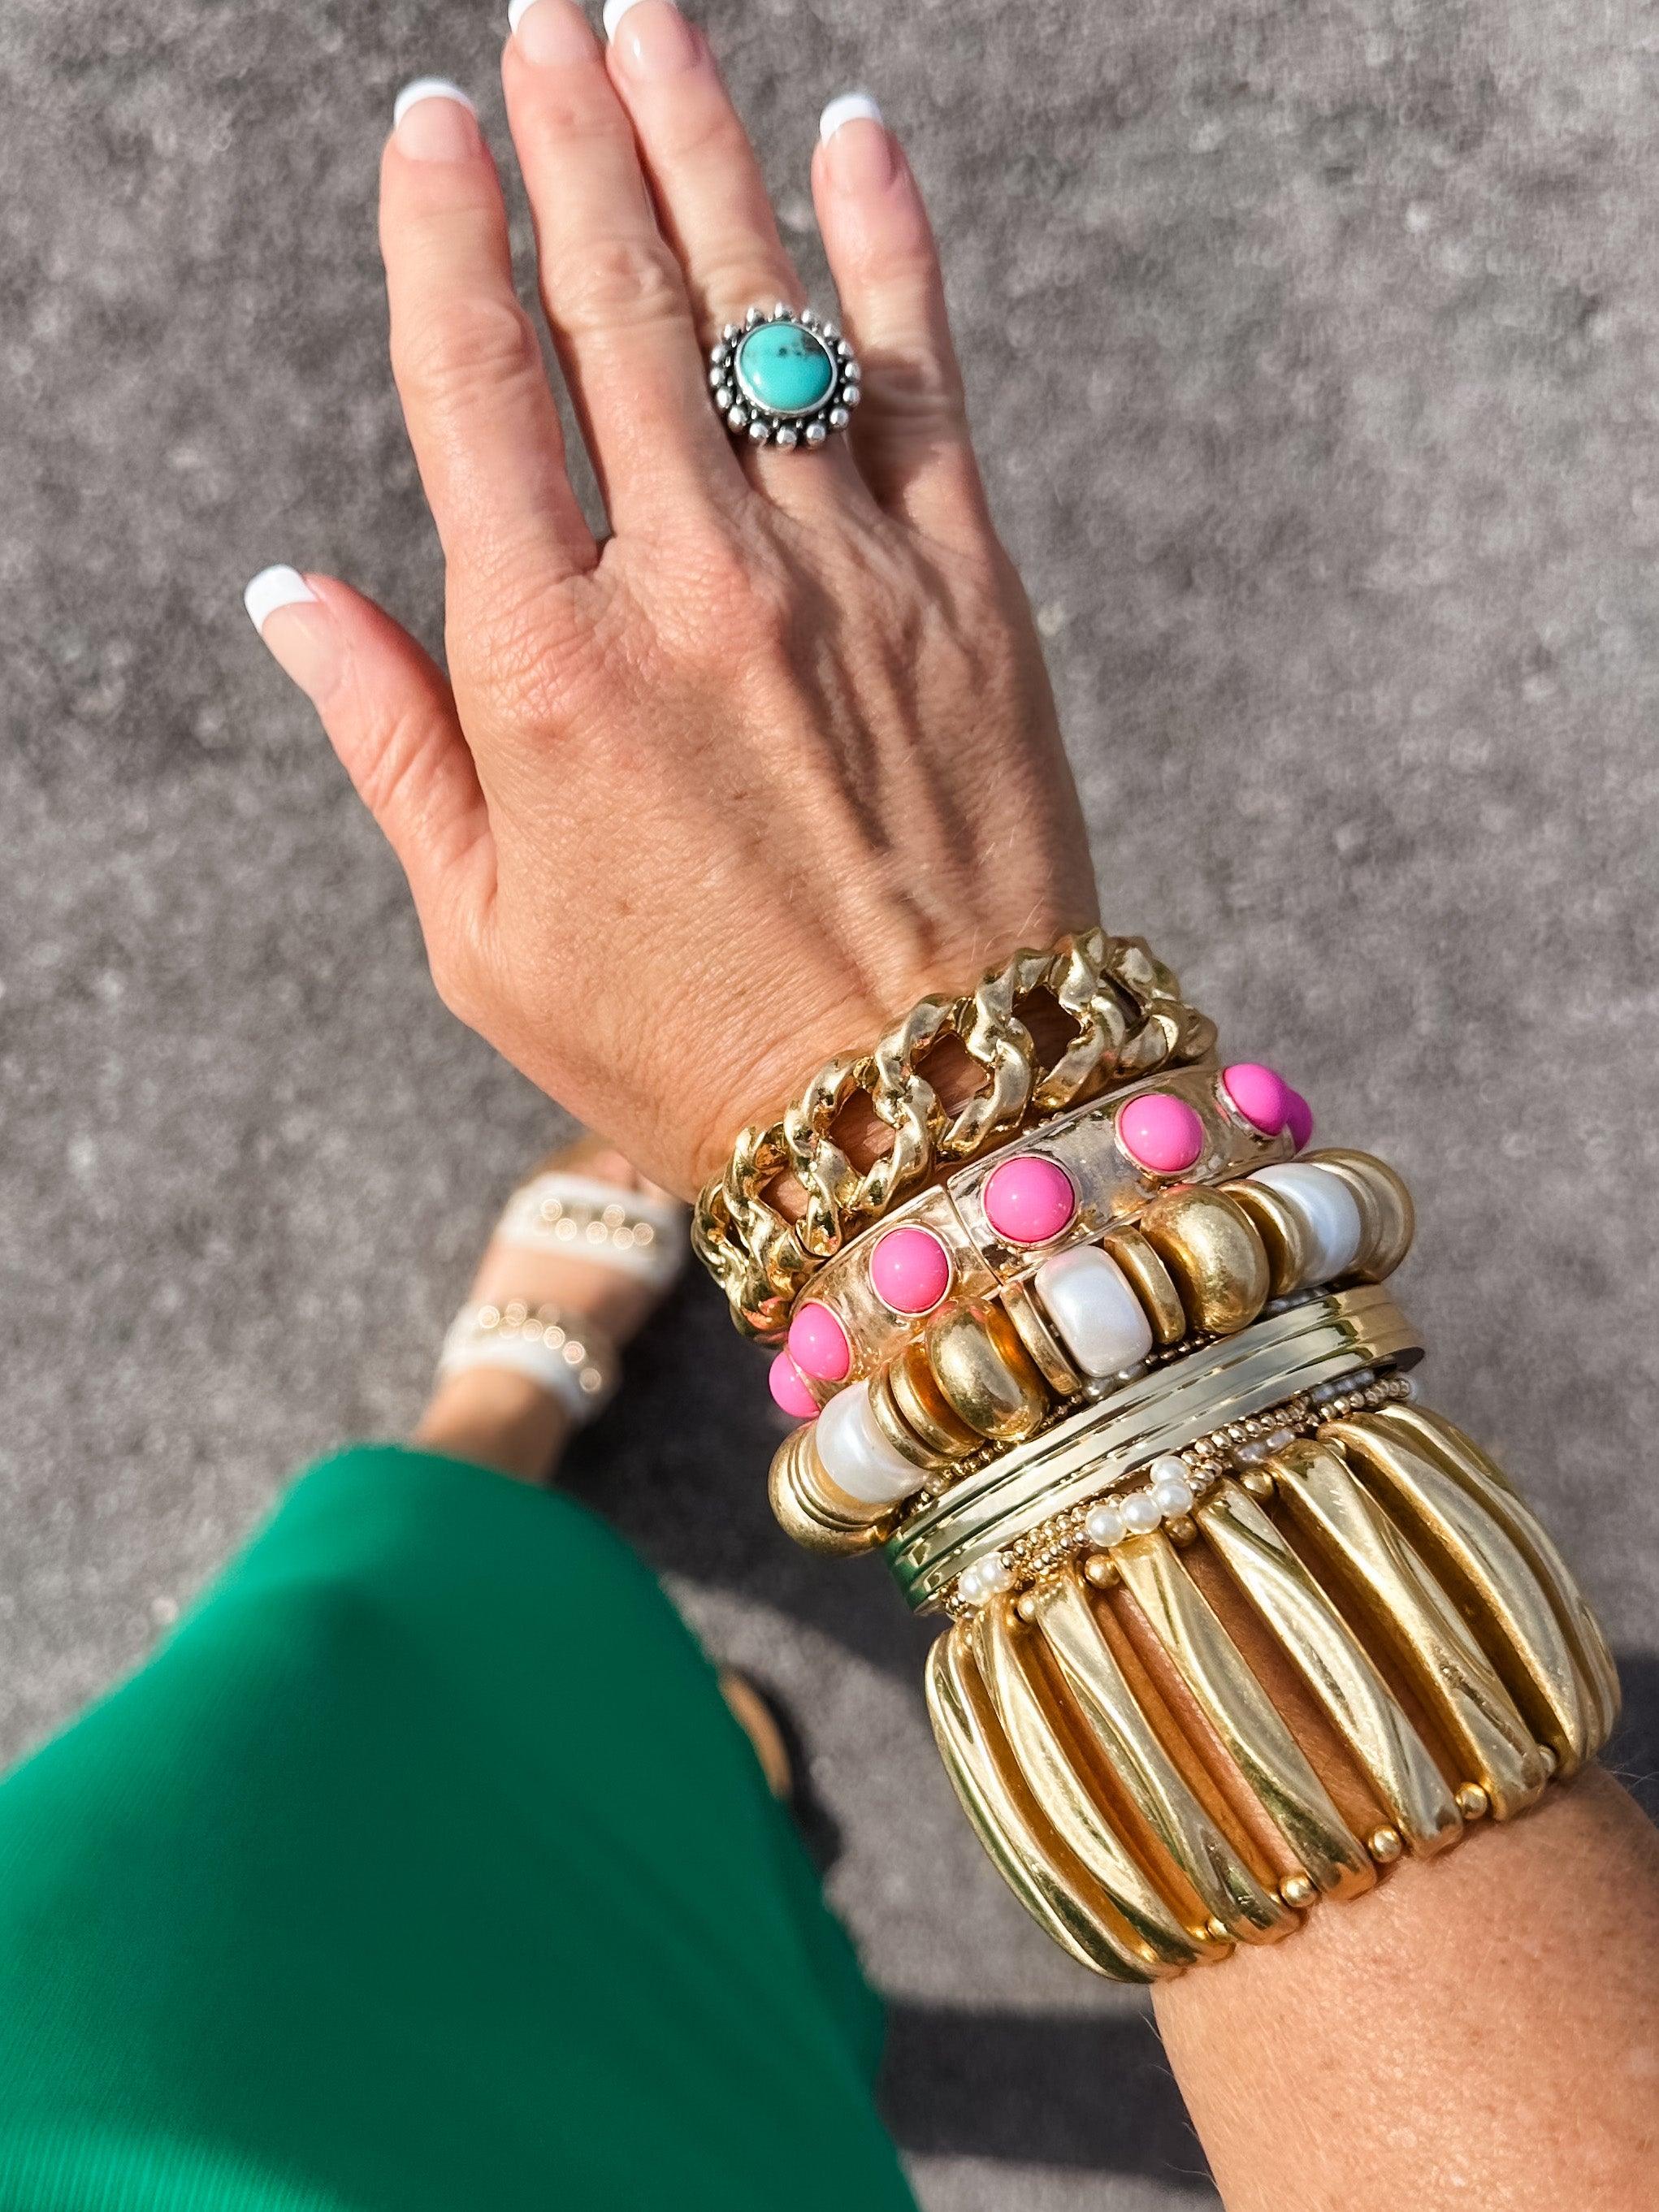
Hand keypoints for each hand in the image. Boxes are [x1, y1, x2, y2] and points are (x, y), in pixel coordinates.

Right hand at [247, 0, 1095, 1194]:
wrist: (931, 1110)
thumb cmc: (682, 1047)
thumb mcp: (484, 935)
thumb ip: (390, 744)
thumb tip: (291, 594)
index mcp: (548, 669)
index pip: (472, 384)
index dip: (441, 232)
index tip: (428, 126)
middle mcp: (695, 588)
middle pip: (616, 304)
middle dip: (570, 137)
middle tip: (544, 21)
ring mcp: (847, 575)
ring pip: (760, 309)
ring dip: (699, 147)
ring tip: (647, 28)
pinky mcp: (970, 592)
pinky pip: (922, 378)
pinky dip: (888, 249)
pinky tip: (854, 140)